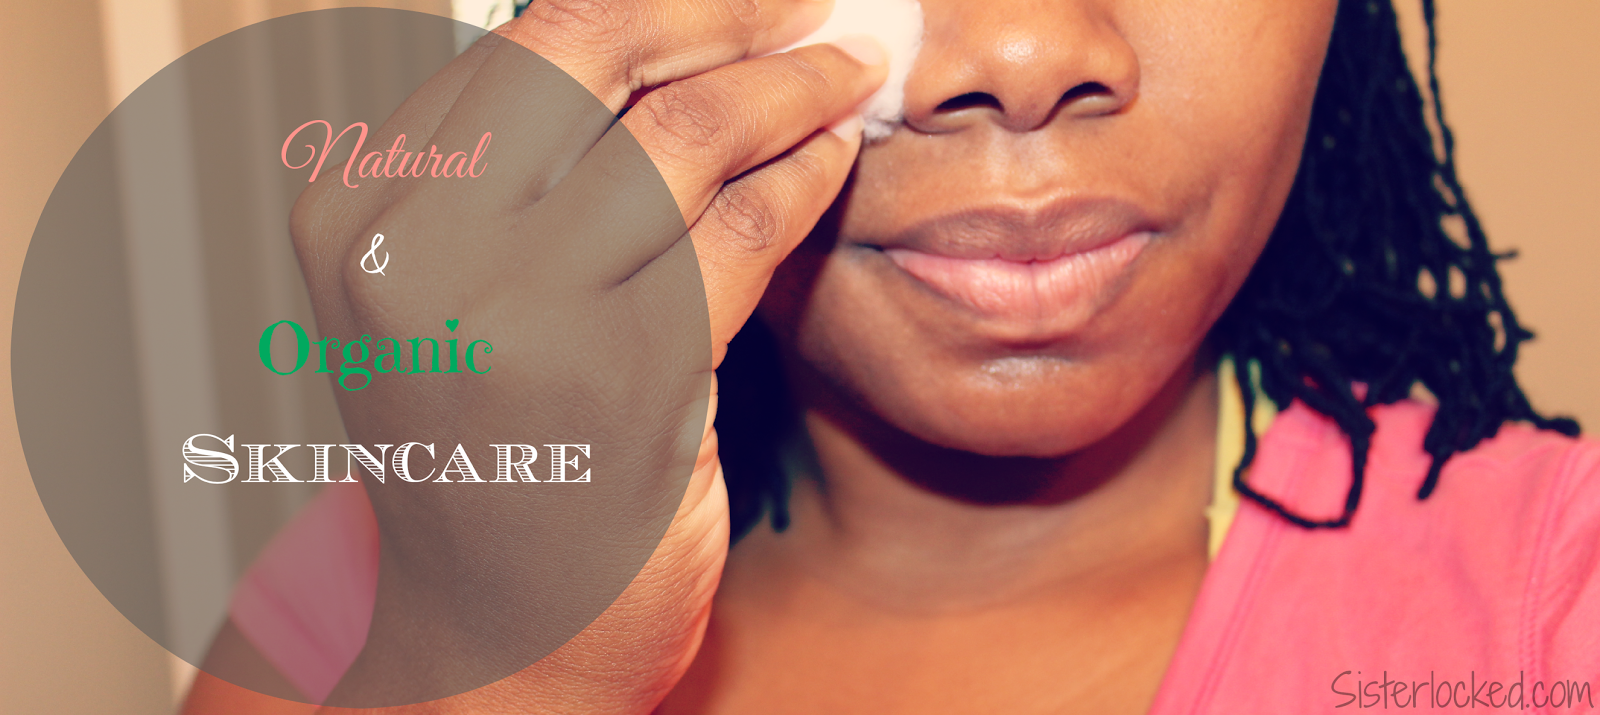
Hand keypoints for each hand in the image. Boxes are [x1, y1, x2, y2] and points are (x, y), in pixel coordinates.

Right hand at [284, 1, 886, 711]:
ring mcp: (514, 316)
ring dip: (789, 92)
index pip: (529, 40)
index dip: (658, 2)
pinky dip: (805, 180)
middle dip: (730, 16)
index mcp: (360, 207)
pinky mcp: (623, 382)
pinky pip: (744, 233)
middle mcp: (417, 248)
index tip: (740, 0)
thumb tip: (679, 44)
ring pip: (685, 139)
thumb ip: (532, 173)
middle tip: (808, 11)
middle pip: (599, 53)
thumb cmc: (494, 455)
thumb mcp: (464, 293)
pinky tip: (834, 158)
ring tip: (843, 75)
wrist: (496, 634)